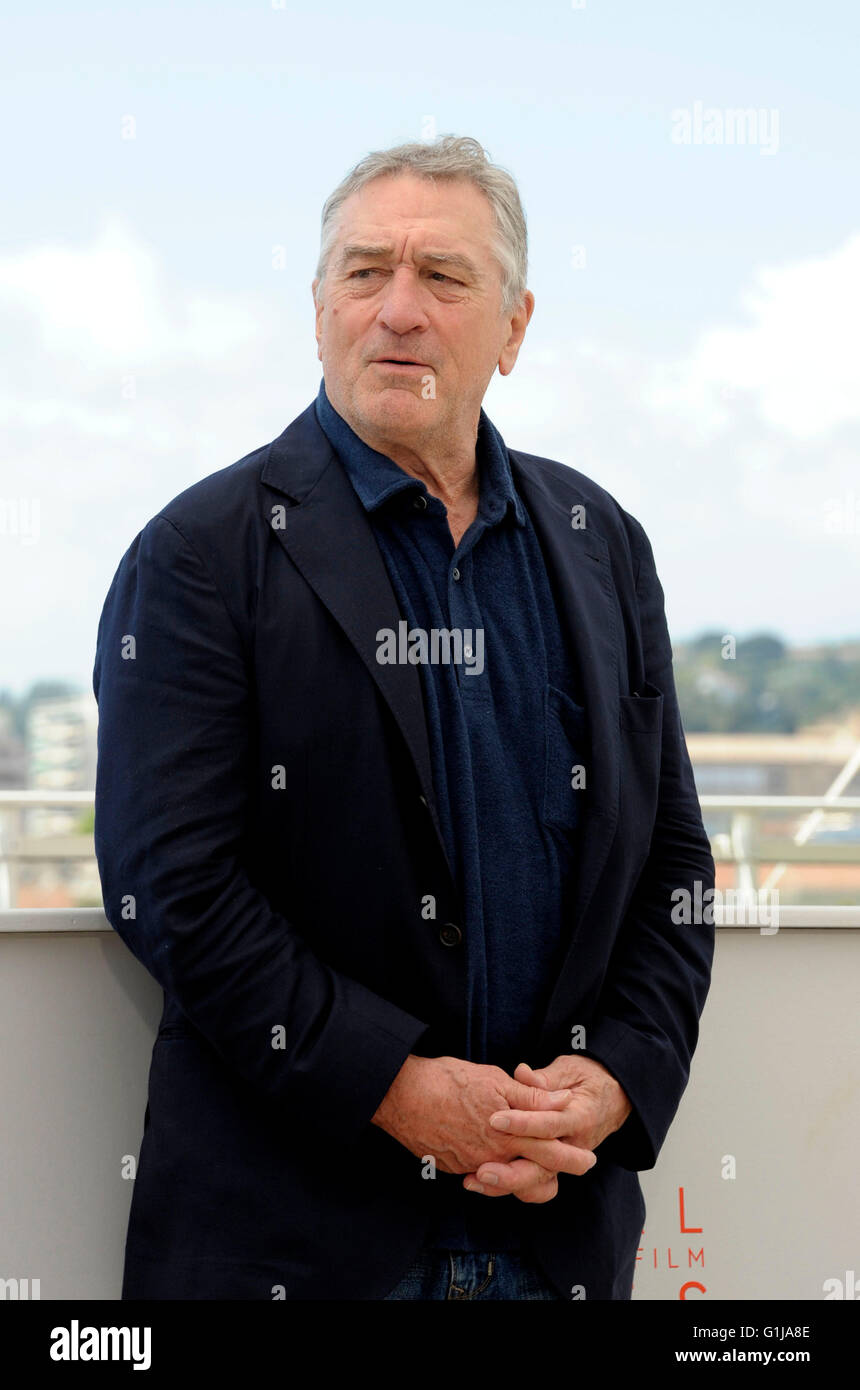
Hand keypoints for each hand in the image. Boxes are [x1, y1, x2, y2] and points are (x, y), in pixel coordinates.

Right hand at [371, 1054, 590, 1179]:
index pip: (550, 1150)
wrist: (402, 1096)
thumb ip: (531, 1097)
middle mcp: (493, 1157)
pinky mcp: (454, 1168)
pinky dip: (494, 1170)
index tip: (588, 1159)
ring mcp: (472, 1166)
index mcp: (509, 1134)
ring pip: (508, 1180)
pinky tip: (497, 1158)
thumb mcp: (496, 1080)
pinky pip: (481, 1175)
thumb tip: (563, 1101)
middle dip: (559, 1171)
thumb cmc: (449, 1081)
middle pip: (535, 1173)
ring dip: (526, 1174)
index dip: (572, 1156)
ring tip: (539, 1165)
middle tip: (579, 1166)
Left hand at [466, 1056, 631, 1197]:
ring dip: (505, 1185)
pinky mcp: (553, 1167)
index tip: (493, 1120)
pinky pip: (533, 1186)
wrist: (613, 1097)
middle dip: (511, 1173)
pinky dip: (509, 1188)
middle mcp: (574, 1146)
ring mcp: (564, 1161)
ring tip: (474, 1180)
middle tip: (481, 1170)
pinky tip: (481, 1181)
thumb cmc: (587, 1079)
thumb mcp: (570, 1070)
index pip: (549, 1124)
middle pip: (544, 1168)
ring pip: (537, 1184)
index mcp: (579, 1117)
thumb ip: (545, 1077)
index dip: (522, 1123)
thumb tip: (522, 1074)